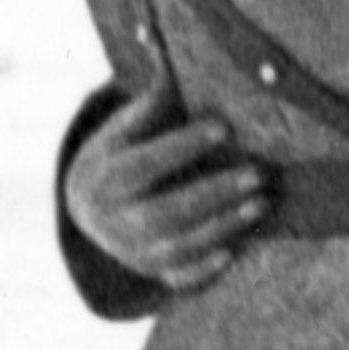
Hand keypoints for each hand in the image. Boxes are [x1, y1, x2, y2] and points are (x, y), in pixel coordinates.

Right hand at [65, 78, 269, 290]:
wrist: (86, 208)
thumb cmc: (119, 154)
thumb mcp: (120, 129)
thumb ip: (146, 108)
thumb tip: (171, 71)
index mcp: (103, 179)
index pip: (142, 165)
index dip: (181, 147)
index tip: (224, 127)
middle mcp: (112, 220)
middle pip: (161, 212)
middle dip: (211, 194)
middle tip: (258, 174)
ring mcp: (131, 251)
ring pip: (175, 246)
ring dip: (220, 227)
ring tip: (261, 203)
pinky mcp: (151, 271)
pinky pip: (176, 278)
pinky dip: (203, 270)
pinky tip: (235, 253)